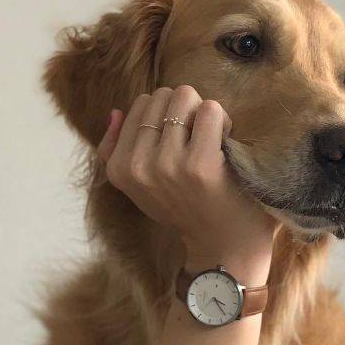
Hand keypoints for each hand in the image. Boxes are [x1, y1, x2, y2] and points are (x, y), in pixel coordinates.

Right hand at [97, 86, 276, 271]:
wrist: (223, 249)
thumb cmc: (187, 212)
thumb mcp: (141, 189)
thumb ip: (118, 151)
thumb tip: (116, 113)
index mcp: (120, 169)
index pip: (140, 105)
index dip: (167, 117)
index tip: (181, 143)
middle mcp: (139, 166)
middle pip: (163, 95)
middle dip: (185, 110)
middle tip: (200, 142)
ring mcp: (168, 165)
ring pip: (185, 97)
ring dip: (205, 114)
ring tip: (213, 143)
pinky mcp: (200, 164)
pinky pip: (209, 110)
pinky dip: (224, 121)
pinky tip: (228, 146)